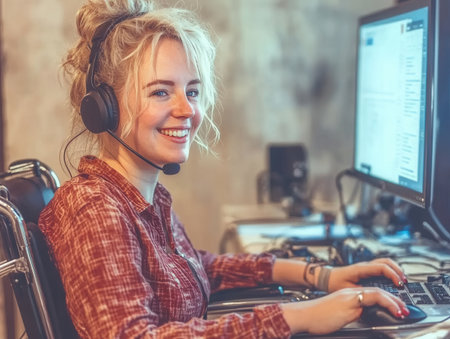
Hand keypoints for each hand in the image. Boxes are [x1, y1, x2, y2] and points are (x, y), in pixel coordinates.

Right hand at [281, 286, 408, 334]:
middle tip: (404, 310)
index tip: (396, 308)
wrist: (303, 316)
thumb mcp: (338, 315)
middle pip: (376, 291)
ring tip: (402, 311)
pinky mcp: (348, 303)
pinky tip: (393, 311)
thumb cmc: (316, 318)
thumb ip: (351, 313)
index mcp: (346, 296)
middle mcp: (349, 293)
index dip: (386, 300)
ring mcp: (349, 297)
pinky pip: (372, 299)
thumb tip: (364, 316)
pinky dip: (386, 303)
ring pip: (377, 292)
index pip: (371, 293)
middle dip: (393, 300)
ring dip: (393, 301)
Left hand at [327, 258, 407, 291]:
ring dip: (395, 270)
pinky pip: (381, 267)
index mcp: (361, 269)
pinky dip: (390, 271)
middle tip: (404, 282)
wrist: (326, 278)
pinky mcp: (366, 270)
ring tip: (402, 280)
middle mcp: (364, 266)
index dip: (393, 275)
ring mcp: (366, 267)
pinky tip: (393, 280)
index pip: (381, 267)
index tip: (399, 284)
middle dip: (397, 271)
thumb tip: (375, 296)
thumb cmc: (335, 283)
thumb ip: (362, 292)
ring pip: (385, 262)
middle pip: (386, 262)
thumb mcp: (348, 290)